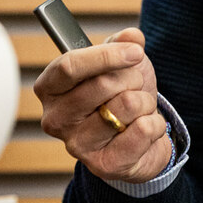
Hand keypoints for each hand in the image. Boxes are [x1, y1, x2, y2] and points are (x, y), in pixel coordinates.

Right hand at [33, 28, 171, 183]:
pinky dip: (154, 123)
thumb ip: (123, 43)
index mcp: (49, 88)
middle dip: (132, 79)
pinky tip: (144, 128)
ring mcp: (77, 145)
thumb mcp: (119, 63)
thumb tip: (132, 36)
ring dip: (144, 102)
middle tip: (135, 85)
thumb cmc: (120, 96)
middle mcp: (56, 119)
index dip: (106, 55)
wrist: (137, 139)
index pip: (69, 66)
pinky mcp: (103, 165)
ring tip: (138, 109)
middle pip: (102, 84)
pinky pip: (142, 130)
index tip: (135, 51)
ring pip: (126, 106)